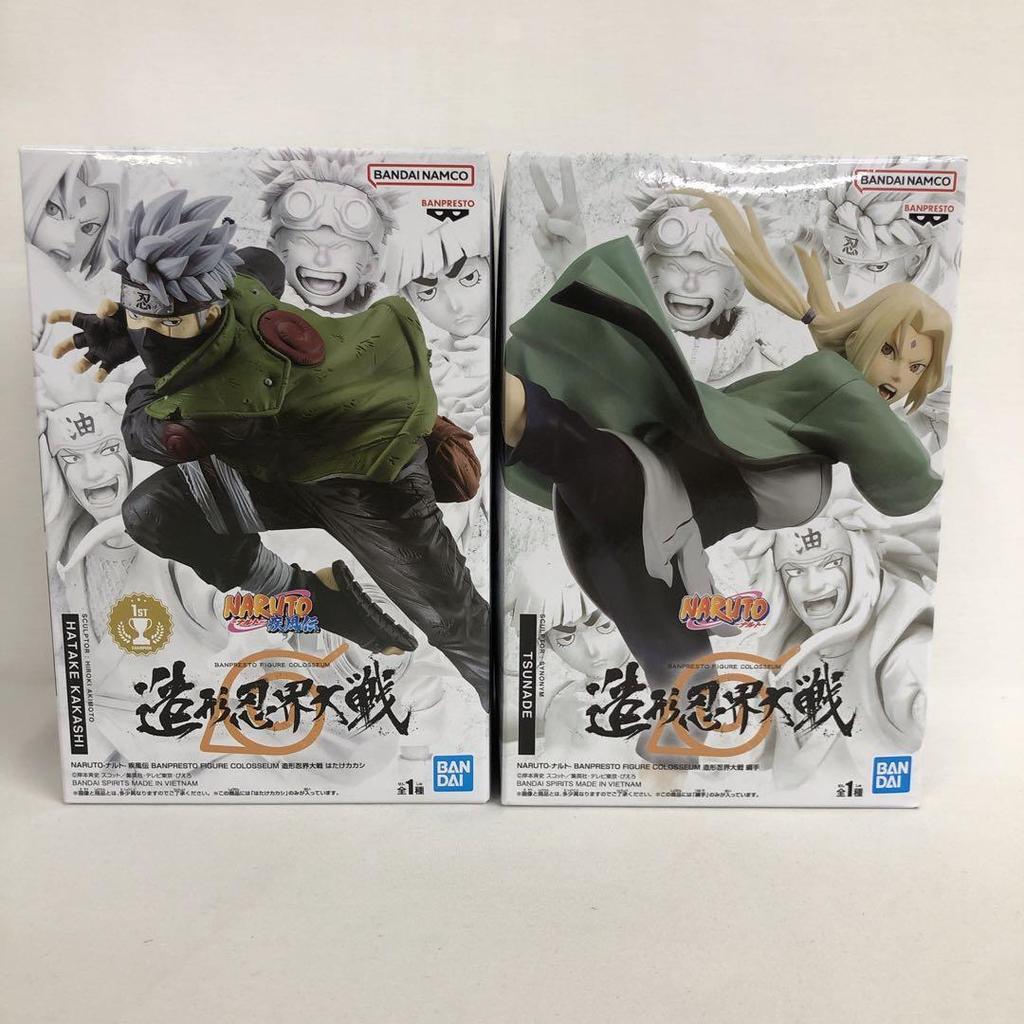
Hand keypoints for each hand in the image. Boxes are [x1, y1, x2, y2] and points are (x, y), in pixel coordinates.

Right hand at [49, 299, 135, 380]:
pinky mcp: (112, 359)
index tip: (50, 320)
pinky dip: (99, 374)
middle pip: (72, 342)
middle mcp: (93, 337)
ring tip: (77, 369)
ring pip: (86, 359)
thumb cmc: (130, 316)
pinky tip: (97, 377)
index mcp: (92, 323)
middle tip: (55, 355)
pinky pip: (103, 369)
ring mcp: (101, 349)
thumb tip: (100, 312)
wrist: (146, 330)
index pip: (72, 317)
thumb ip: (108, 306)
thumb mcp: (119, 308)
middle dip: (62, 348)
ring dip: (80, 365)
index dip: (60, 316)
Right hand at [530, 158, 586, 275]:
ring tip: (558, 241)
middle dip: (539, 179)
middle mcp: (557, 215)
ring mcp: (546, 225)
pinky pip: (537, 233)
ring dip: (550, 230)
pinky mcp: (538, 236)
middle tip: (533, 163)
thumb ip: (566, 225)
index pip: (568, 190)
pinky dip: (544, 241)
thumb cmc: (577, 250)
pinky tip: (551, 246)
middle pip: (546, 195)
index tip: (563, 159)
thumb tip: (546, 219)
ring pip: (542, 217)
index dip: (566, 175)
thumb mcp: (578, 235)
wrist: (568, 268)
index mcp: (571, 212)